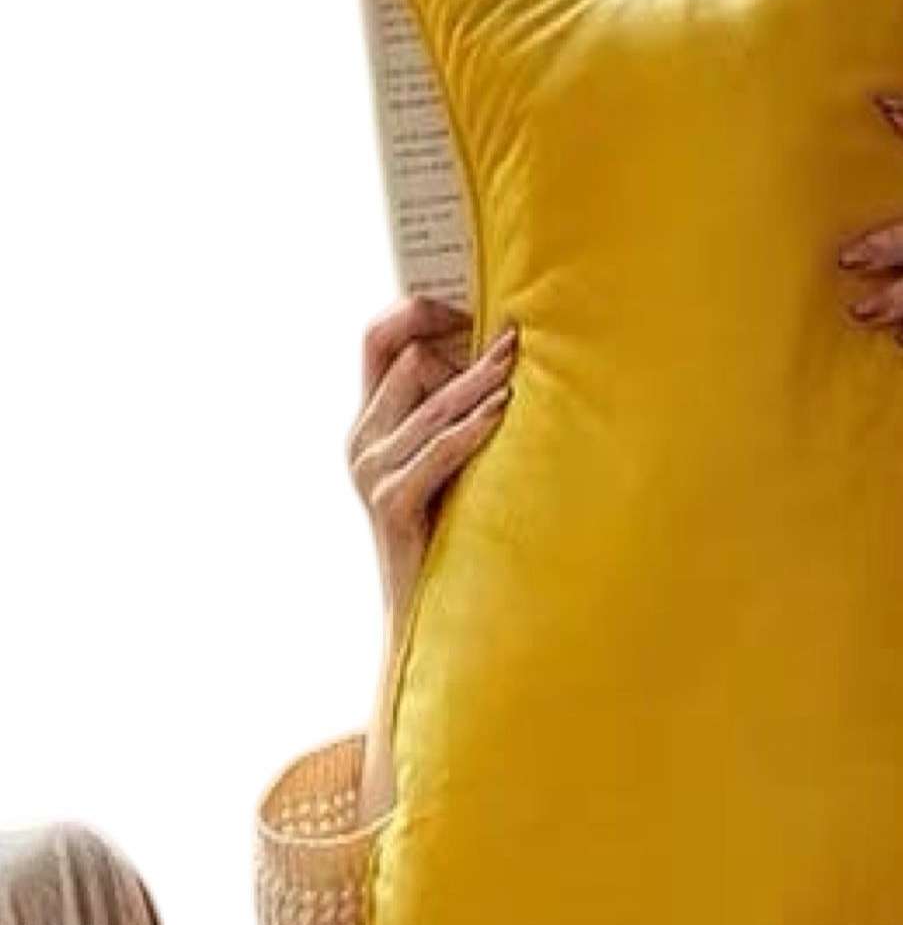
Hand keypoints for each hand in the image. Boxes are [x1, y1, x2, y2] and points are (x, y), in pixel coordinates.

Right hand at [347, 297, 516, 815]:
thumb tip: (515, 351)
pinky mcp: (390, 505)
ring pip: (424, 400)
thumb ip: (464, 411)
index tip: (473, 305)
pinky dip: (469, 429)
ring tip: (518, 361)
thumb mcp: (457, 461)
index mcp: (373, 421)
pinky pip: (432, 453)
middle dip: (461, 344)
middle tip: (517, 335)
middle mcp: (363, 440)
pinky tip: (504, 413)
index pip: (379, 337)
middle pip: (405, 360)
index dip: (420, 308)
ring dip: (476, 380)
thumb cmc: (460, 533)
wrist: (431, 619)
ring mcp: (371, 473)